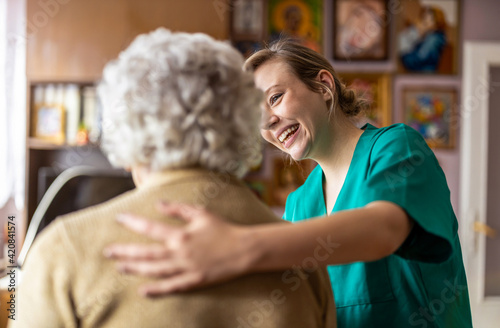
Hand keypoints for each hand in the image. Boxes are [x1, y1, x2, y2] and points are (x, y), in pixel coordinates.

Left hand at [104, 202, 255, 295]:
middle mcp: (179, 252)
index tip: (119, 218)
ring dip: (135, 269)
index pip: (150, 228)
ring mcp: (185, 269)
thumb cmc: (223, 229)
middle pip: (146, 253)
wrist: (243, 249)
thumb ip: (178, 209)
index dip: (132, 223)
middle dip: (125, 251)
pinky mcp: (193, 281)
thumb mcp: (201, 213)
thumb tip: (158, 204)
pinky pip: (171, 287)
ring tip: (120, 266)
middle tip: (108, 251)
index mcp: (181, 234)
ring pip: (154, 270)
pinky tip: (142, 290)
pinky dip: (156, 290)